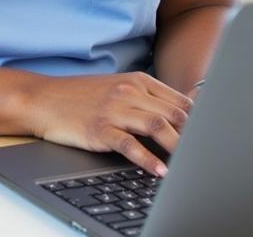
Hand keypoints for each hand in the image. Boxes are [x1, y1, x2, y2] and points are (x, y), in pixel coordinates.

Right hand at [28, 72, 192, 176]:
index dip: (201, 124)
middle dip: (194, 138)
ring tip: (189, 166)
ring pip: (158, 126)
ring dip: (178, 148)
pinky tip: (159, 172)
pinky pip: (130, 145)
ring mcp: (114, 109)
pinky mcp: (100, 128)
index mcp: (137, 81)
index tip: (210, 141)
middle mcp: (128, 91)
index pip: (181, 102)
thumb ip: (149, 97)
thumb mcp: (116, 88)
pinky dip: (149, 160)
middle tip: (205, 157)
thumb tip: (187, 111)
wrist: (43, 99)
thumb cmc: (80, 96)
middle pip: (175, 115)